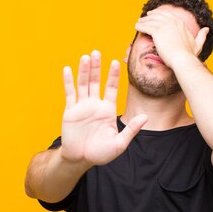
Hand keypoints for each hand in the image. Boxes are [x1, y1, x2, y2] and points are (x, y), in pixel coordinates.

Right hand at [60, 50, 147, 165]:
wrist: (81, 159)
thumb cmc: (101, 153)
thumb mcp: (119, 143)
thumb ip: (131, 130)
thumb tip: (145, 117)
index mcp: (107, 109)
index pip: (111, 88)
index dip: (113, 75)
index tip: (116, 62)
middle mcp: (95, 104)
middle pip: (96, 81)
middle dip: (97, 67)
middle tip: (97, 52)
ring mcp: (82, 106)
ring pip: (83, 84)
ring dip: (84, 71)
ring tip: (85, 57)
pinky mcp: (70, 111)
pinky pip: (69, 94)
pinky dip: (68, 81)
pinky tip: (67, 69)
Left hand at [134, 10, 208, 67]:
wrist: (183, 60)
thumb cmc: (189, 55)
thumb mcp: (197, 44)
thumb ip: (202, 36)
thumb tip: (207, 29)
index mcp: (180, 24)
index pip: (167, 15)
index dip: (159, 14)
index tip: (154, 14)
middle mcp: (172, 22)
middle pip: (158, 16)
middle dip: (150, 15)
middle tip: (145, 16)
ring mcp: (164, 26)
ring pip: (150, 21)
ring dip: (143, 21)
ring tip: (138, 22)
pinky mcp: (157, 32)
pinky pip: (146, 27)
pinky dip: (140, 26)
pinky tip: (136, 27)